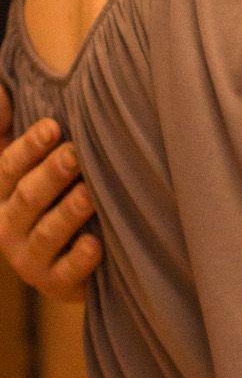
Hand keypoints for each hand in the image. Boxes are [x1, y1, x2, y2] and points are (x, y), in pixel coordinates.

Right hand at [0, 90, 101, 300]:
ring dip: (68, 212)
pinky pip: (65, 273)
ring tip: (91, 194)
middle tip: (76, 154)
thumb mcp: (33, 164)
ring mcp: (29, 259)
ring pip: (46, 234)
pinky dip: (80, 260)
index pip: (8, 168)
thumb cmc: (57, 197)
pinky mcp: (55, 285)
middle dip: (51, 175)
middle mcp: (9, 226)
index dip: (28, 148)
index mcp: (2, 194)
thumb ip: (10, 130)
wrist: (77, 259)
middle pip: (27, 198)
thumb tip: (2, 92)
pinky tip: (96, 245)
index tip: (53, 127)